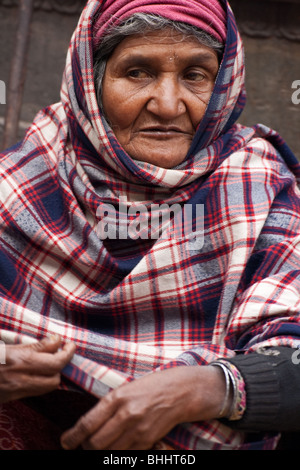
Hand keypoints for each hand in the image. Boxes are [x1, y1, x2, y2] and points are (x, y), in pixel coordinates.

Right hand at [0, 335, 75, 402]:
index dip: (63, 346)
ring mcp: (17, 387)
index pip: (50, 351)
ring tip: (53, 361)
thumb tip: (53, 341)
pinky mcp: (13, 396)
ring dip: (55, 372)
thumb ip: (30, 345)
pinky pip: (37, 391)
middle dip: (65, 358)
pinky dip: (44, 381)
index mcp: (17, 357)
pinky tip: (40, 372)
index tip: (65, 341)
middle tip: (66, 349)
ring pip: (51, 384)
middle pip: (56, 369)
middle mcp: (20, 373)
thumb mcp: (7, 346)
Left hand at [61, 365, 225, 449]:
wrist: (180, 391)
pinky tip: (117, 447)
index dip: (72, 437)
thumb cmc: (152, 385)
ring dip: (101, 452)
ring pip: (109, 453)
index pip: (88, 424)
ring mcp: (138, 430)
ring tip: (99, 446)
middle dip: (86, 447)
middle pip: (95, 443)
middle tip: (83, 445)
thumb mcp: (126, 388)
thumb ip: (108, 405)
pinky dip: (118, 454)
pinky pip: (126, 455)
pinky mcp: (148, 441)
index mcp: (117, 398)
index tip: (65, 442)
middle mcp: (126, 415)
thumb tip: (89, 424)